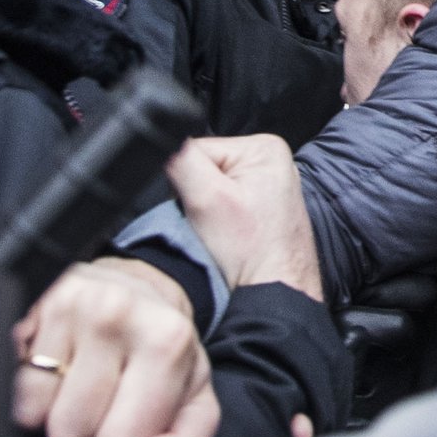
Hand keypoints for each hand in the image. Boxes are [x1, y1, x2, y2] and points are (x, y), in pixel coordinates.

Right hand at [13, 257, 218, 436]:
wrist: (134, 293)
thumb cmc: (161, 356)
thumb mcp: (191, 398)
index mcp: (167, 342)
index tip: (123, 430)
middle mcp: (118, 313)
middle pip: (71, 432)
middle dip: (83, 432)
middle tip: (101, 403)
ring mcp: (71, 305)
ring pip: (35, 412)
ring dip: (52, 413)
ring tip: (78, 386)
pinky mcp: (32, 305)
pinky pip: (11, 385)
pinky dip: (28, 392)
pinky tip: (53, 373)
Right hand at [166, 134, 322, 302]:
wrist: (273, 298)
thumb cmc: (254, 256)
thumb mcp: (206, 198)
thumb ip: (182, 160)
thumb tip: (163, 138)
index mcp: (264, 147)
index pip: (196, 149)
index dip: (185, 182)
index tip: (201, 208)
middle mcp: (270, 162)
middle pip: (201, 170)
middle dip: (196, 200)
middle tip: (212, 226)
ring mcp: (267, 188)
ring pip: (206, 192)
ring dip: (204, 214)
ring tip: (222, 235)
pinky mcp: (260, 212)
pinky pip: (220, 209)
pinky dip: (216, 226)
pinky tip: (228, 241)